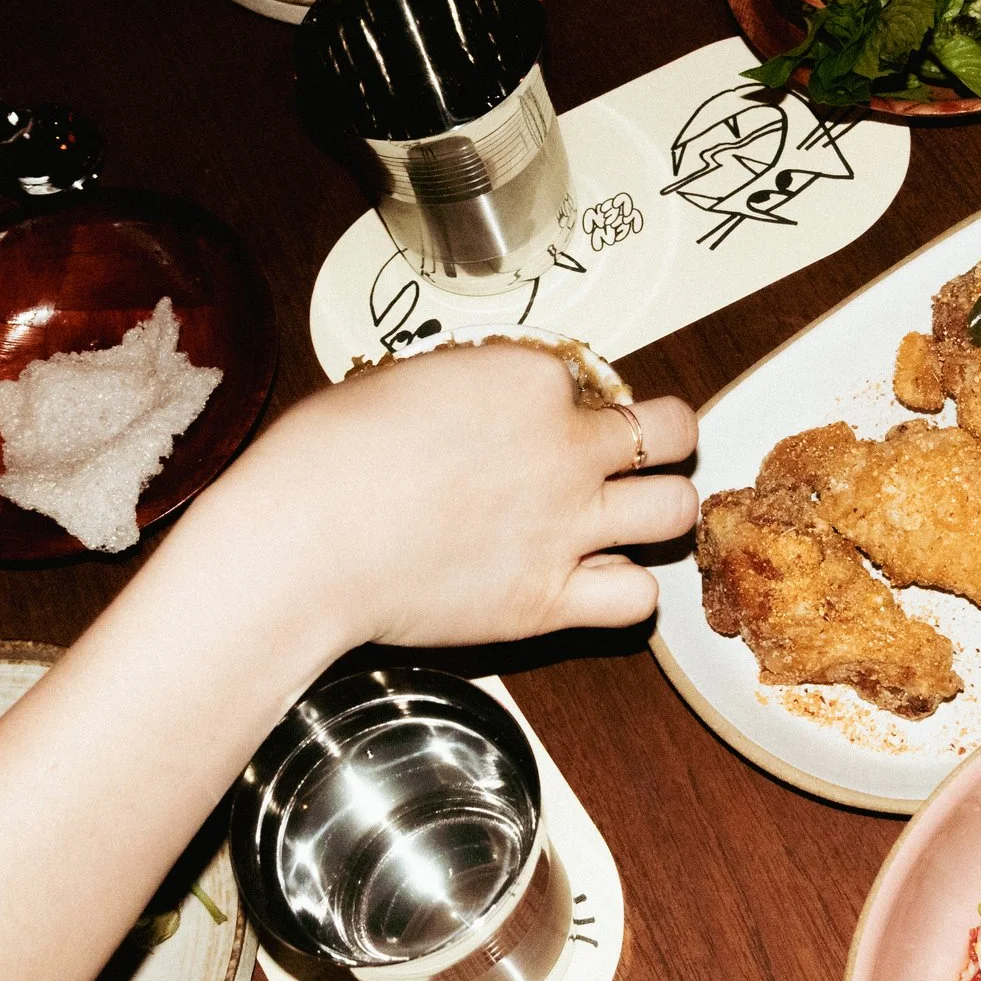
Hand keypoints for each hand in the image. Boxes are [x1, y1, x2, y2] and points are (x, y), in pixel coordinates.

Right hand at [173, 344, 699, 656]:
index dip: (573, 401)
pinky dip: (628, 593)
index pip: (591, 379)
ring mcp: (568, 527)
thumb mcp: (403, 382)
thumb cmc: (326, 457)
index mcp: (529, 379)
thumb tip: (488, 405)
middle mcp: (566, 448)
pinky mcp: (551, 601)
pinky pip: (639, 598)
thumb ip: (471, 391)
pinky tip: (598, 583)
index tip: (540, 421)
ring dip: (662, 510)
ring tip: (633, 517)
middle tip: (636, 455)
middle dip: (662, 438)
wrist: (302, 542)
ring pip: (678, 510)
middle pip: (672, 430)